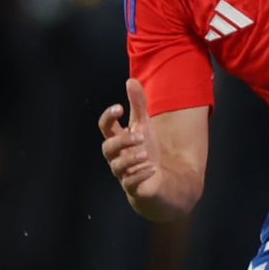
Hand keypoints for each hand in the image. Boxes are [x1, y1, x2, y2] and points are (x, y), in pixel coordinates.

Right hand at [98, 79, 164, 201]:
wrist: (162, 182)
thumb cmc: (148, 151)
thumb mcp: (145, 125)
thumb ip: (138, 105)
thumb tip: (131, 80)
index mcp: (119, 140)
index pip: (105, 128)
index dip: (109, 117)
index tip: (120, 108)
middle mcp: (118, 157)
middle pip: (108, 148)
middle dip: (122, 140)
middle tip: (140, 135)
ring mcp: (125, 174)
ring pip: (117, 167)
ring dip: (131, 158)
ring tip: (146, 152)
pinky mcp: (135, 189)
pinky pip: (131, 184)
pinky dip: (140, 175)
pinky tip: (152, 168)